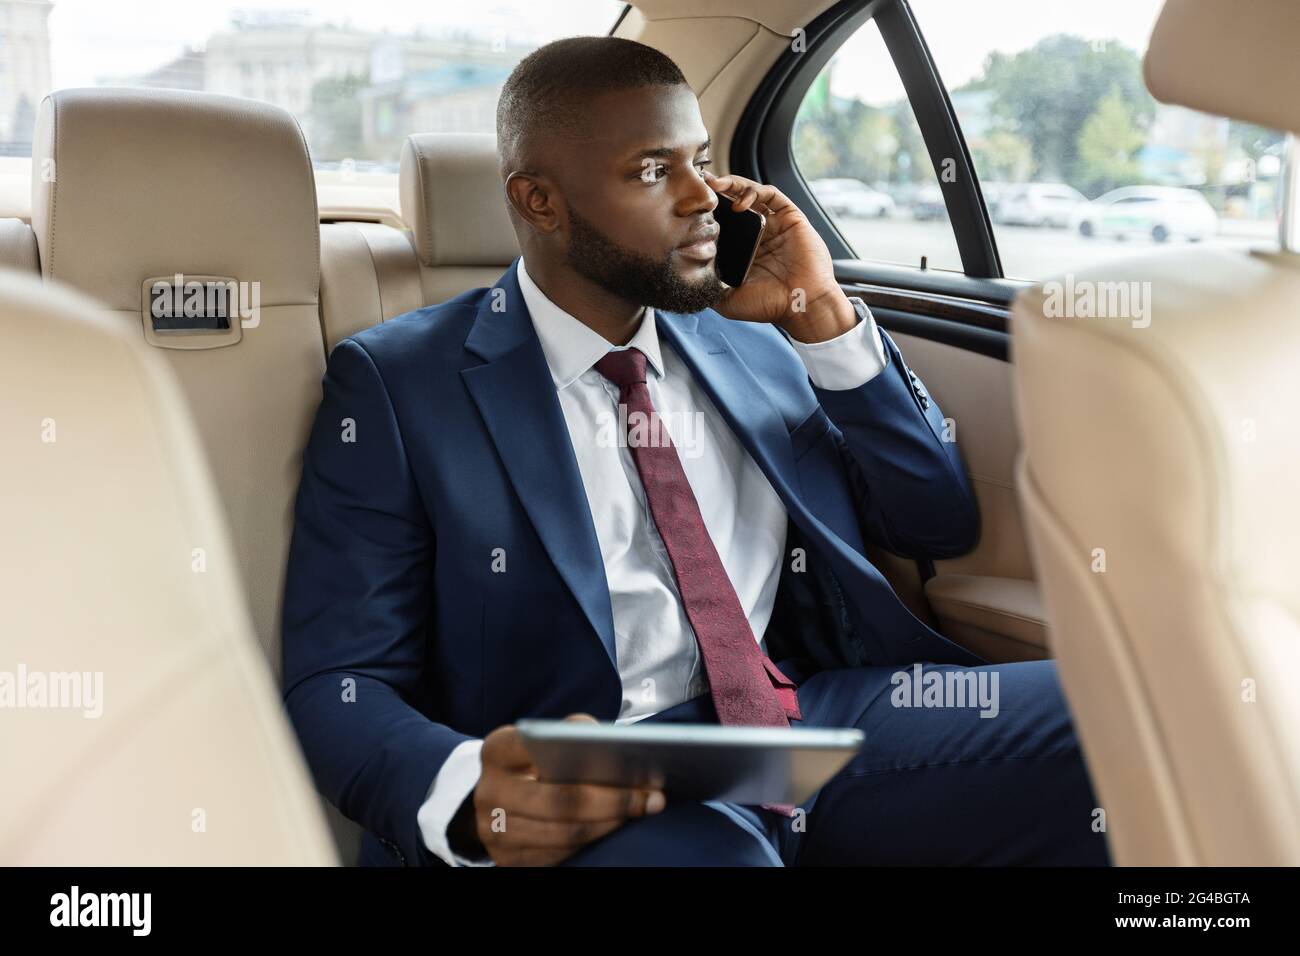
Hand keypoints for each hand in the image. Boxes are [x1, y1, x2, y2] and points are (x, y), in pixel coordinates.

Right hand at [460, 713, 666, 865]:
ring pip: (563, 835)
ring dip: (609, 825)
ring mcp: (493, 831)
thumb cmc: (532, 763)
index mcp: (497, 751)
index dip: (592, 759)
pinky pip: (556, 858)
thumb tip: (617, 748)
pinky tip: (614, 830)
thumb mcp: (542, 740)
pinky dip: (591, 845)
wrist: (495, 798)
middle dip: (613, 800)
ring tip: (641, 812)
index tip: (633, 762)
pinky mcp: (505, 861)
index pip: (542, 749)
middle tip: (653, 798)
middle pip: (560, 800)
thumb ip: (572, 734)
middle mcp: (489, 792)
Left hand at [704, 170, 855, 342]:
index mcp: (745, 250)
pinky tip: (740, 202)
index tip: (689, 205)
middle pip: (735, 202)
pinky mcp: (791, 218)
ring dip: (733, 185)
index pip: (723, 222)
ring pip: (752, 193)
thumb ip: (710, 288)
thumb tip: (686, 278)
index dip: (708, 212)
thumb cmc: (769, 305)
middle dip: (717, 192)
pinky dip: (754, 192)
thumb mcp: (728, 300)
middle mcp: (759, 234)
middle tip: (699, 186)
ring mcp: (775, 224)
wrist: (800, 305)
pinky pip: (772, 195)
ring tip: (716, 186)